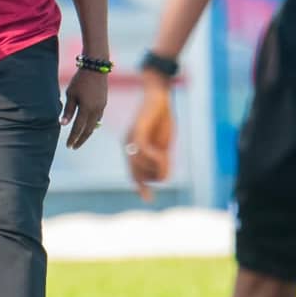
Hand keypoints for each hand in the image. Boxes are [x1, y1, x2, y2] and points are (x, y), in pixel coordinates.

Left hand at [61, 69, 107, 148]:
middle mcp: (96, 110)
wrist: (96, 68)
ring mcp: (101, 107)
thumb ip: (68, 110)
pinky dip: (92, 124)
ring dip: (87, 133)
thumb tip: (63, 124)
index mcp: (86, 109)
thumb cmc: (80, 80)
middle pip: (88, 130)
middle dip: (80, 140)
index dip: (73, 138)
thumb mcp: (71, 94)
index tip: (68, 146)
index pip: (78, 128)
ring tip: (80, 138)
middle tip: (74, 147)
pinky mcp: (104, 103)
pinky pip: (98, 118)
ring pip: (94, 125)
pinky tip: (88, 126)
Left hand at [125, 77, 173, 201]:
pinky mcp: (137, 131)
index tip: (148, 198)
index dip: (141, 187)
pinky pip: (142, 152)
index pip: (134, 174)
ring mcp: (131, 139)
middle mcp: (128, 146)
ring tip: (166, 154)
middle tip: (167, 161)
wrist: (160, 97)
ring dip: (157, 166)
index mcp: (132, 150)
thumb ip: (160, 161)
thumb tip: (162, 179)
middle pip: (139, 175)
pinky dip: (154, 157)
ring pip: (140, 166)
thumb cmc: (162, 120)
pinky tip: (163, 152)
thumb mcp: (162, 145)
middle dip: (156, 174)